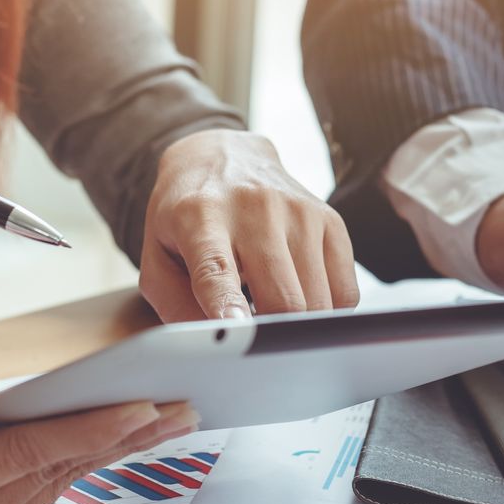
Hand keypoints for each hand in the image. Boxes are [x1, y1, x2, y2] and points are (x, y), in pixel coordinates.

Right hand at [0, 356, 199, 503]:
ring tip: (170, 411)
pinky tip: (122, 431)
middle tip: (187, 400)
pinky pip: (39, 492)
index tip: (145, 405)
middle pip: (54, 471)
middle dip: (122, 434)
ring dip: (109, 448)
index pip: (26, 455)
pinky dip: (75, 458)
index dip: (89, 428)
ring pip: (54, 483)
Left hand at [139, 129, 358, 320]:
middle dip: (272, 335)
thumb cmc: (187, 219)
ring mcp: (299, 212)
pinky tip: (300, 297)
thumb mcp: (157, 259)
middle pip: (282, 297)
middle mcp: (254, 208)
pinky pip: (345, 292)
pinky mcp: (330, 220)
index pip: (217, 268)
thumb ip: (174, 306)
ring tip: (271, 310)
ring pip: (317, 302)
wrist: (222, 157)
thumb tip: (215, 346)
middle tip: (255, 340)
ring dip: (297, 325)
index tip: (236, 332)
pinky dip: (326, 311)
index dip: (227, 304)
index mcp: (200, 217)